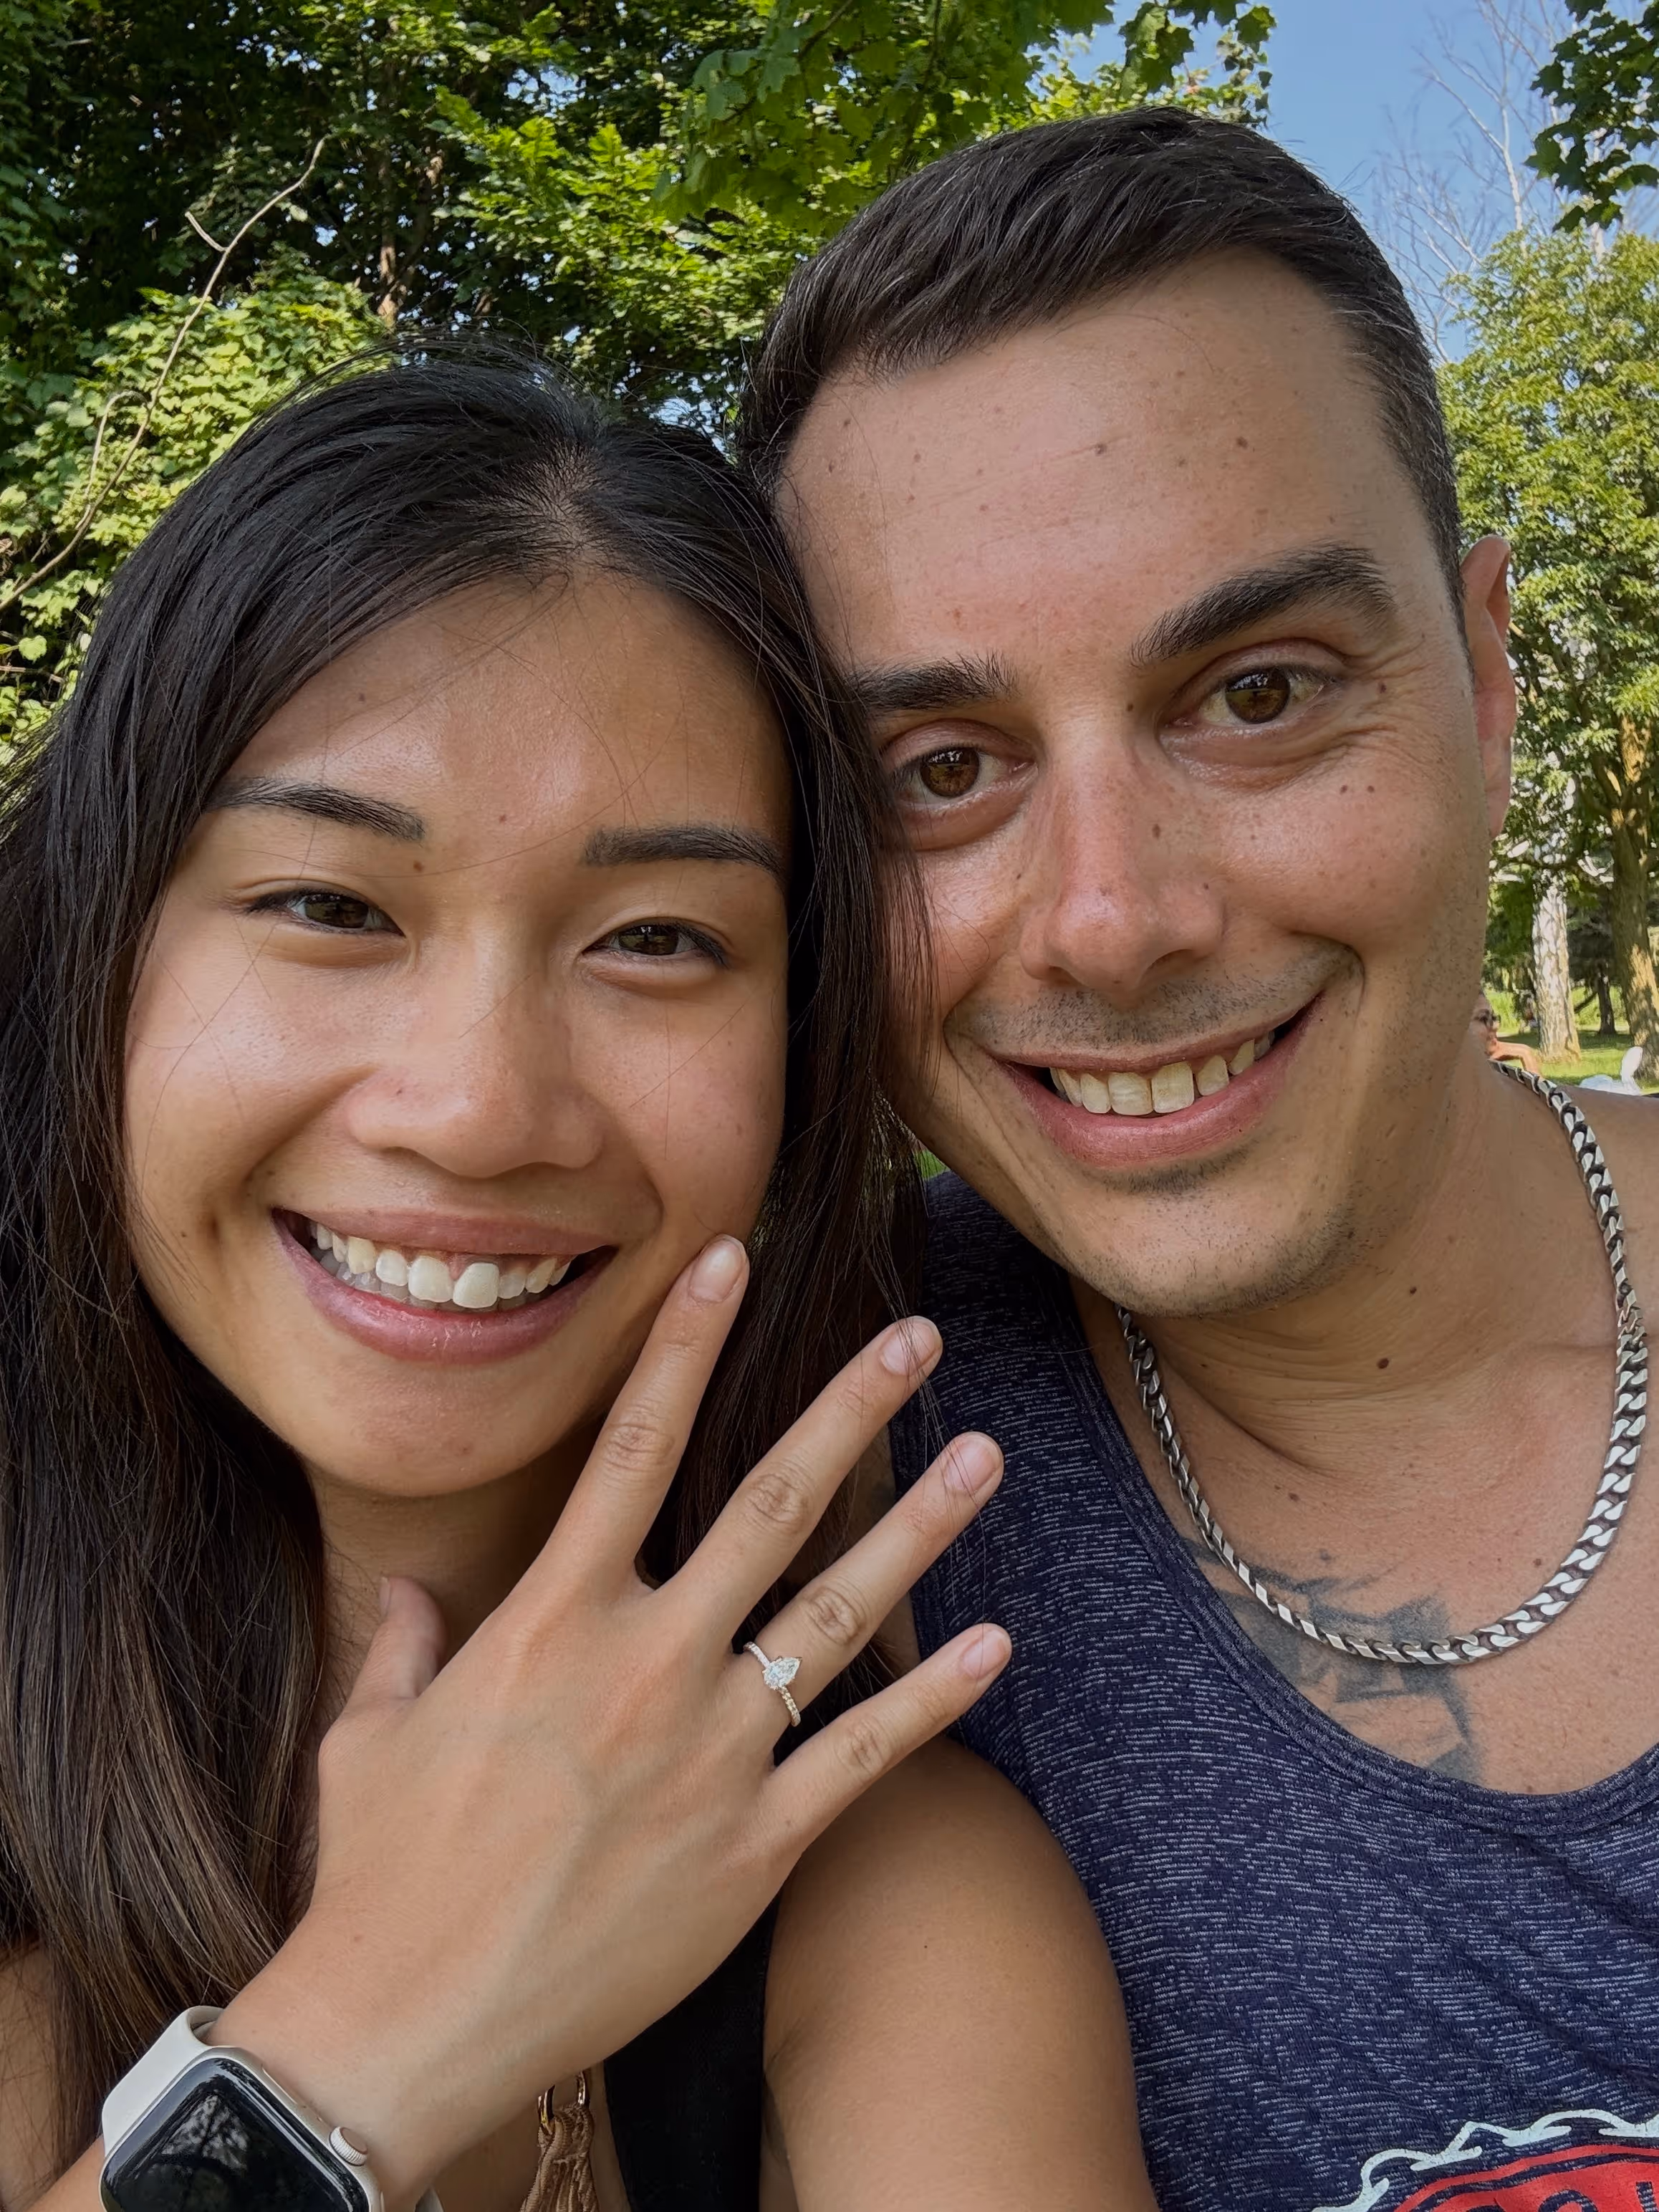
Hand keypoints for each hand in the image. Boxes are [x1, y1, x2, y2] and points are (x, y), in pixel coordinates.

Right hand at [210, 1235, 1007, 2206]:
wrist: (403, 2029)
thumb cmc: (378, 1876)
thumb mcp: (370, 1736)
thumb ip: (402, 1642)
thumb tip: (407, 1591)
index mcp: (552, 1619)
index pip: (633, 1444)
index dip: (686, 1341)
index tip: (733, 1258)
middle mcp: (647, 1663)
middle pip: (771, 1502)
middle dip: (852, 1409)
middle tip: (917, 1337)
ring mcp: (713, 1751)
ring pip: (839, 1610)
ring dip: (922, 1527)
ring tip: (987, 1454)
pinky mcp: (757, 1844)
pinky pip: (864, 1752)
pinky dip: (933, 1695)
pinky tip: (994, 1642)